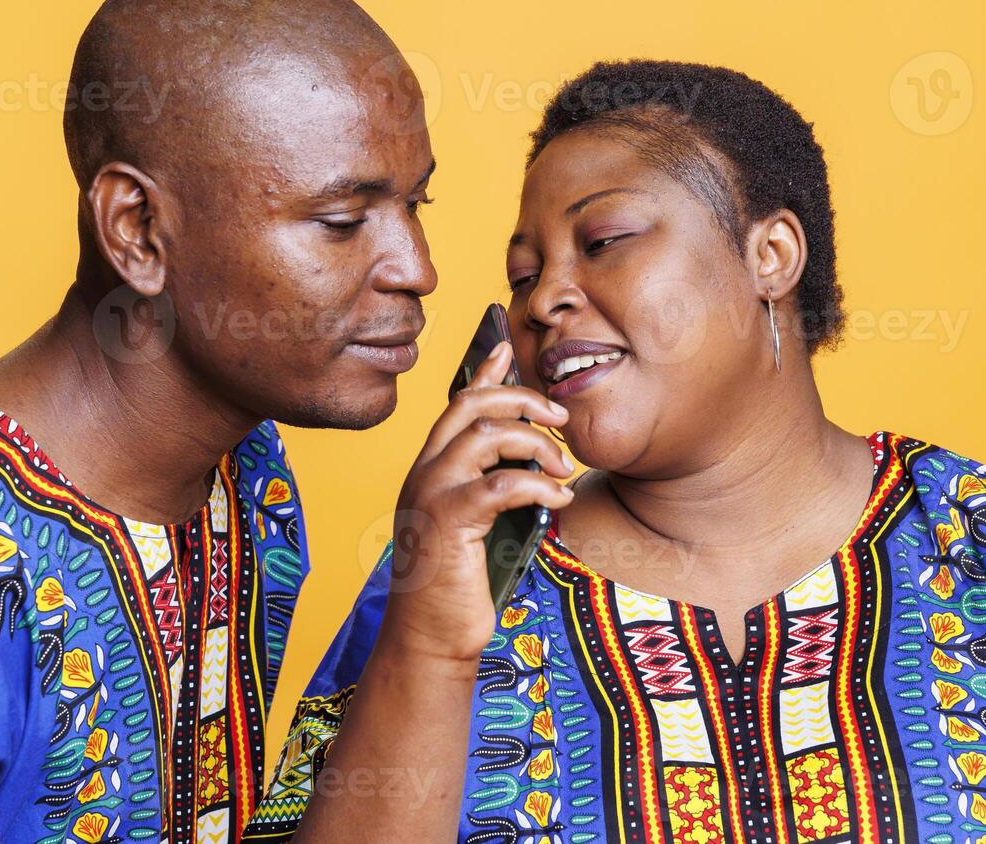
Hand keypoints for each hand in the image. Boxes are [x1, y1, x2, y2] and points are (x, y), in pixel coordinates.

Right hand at [380, 342, 573, 666]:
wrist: (430, 639)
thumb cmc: (458, 586)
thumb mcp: (477, 526)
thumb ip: (491, 489)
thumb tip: (533, 463)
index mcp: (430, 469)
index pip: (456, 403)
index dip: (484, 371)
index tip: (508, 346)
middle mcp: (424, 472)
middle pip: (470, 404)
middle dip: (521, 398)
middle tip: (560, 416)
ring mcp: (431, 494)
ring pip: (484, 433)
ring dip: (535, 442)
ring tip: (562, 469)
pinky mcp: (446, 522)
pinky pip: (499, 484)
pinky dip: (537, 485)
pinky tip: (558, 501)